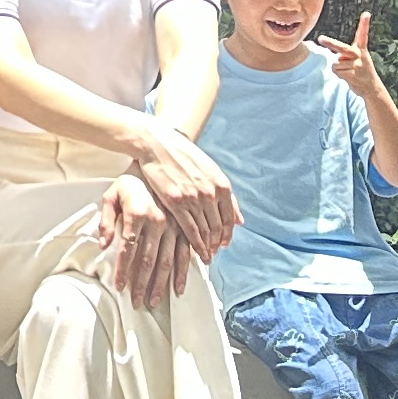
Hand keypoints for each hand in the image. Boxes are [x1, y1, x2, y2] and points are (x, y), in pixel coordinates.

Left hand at [93, 171, 191, 308]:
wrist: (158, 163)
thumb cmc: (131, 182)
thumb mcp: (112, 195)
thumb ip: (106, 220)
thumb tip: (103, 245)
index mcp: (138, 214)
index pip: (128, 249)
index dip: (123, 270)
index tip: (120, 288)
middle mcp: (158, 222)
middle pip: (148, 261)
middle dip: (141, 285)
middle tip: (137, 303)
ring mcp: (174, 226)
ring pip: (166, 262)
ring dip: (160, 285)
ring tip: (154, 302)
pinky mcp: (185, 228)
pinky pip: (185, 254)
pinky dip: (182, 273)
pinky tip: (178, 289)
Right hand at [122, 115, 238, 258]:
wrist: (157, 144)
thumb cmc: (184, 156)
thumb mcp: (211, 171)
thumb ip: (227, 196)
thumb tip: (240, 220)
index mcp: (222, 185)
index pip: (229, 219)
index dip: (227, 235)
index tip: (224, 244)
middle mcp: (210, 193)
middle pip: (217, 227)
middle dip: (217, 243)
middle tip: (214, 252)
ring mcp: (193, 198)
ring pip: (205, 230)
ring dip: (207, 246)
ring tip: (206, 255)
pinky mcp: (176, 202)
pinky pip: (190, 229)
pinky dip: (196, 243)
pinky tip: (197, 251)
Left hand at [317, 10, 385, 106]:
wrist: (371, 88)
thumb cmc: (360, 70)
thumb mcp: (358, 59)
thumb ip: (346, 55)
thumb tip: (336, 58)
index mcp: (361, 50)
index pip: (362, 35)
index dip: (364, 24)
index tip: (366, 13)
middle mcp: (359, 56)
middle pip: (342, 48)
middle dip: (330, 43)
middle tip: (320, 38)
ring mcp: (357, 66)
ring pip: (335, 63)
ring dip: (338, 68)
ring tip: (349, 72)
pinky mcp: (353, 75)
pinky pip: (336, 71)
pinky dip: (339, 74)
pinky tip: (349, 77)